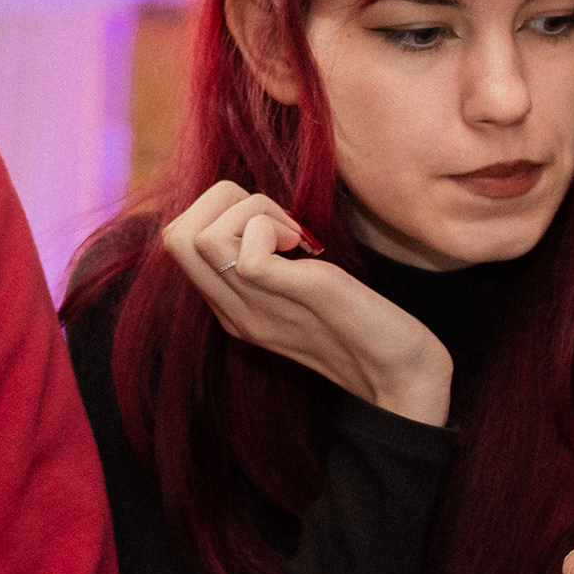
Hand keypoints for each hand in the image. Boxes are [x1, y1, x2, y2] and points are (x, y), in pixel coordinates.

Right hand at [160, 180, 450, 424]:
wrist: (399, 372)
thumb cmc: (359, 320)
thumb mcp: (299, 288)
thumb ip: (272, 261)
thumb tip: (262, 213)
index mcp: (232, 306)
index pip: (177, 241)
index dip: (221, 210)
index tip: (273, 222)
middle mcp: (233, 309)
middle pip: (173, 236)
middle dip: (223, 201)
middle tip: (277, 220)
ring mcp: (256, 308)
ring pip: (198, 237)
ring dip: (250, 211)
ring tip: (293, 234)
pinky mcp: (291, 296)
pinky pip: (246, 252)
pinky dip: (271, 227)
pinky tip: (307, 246)